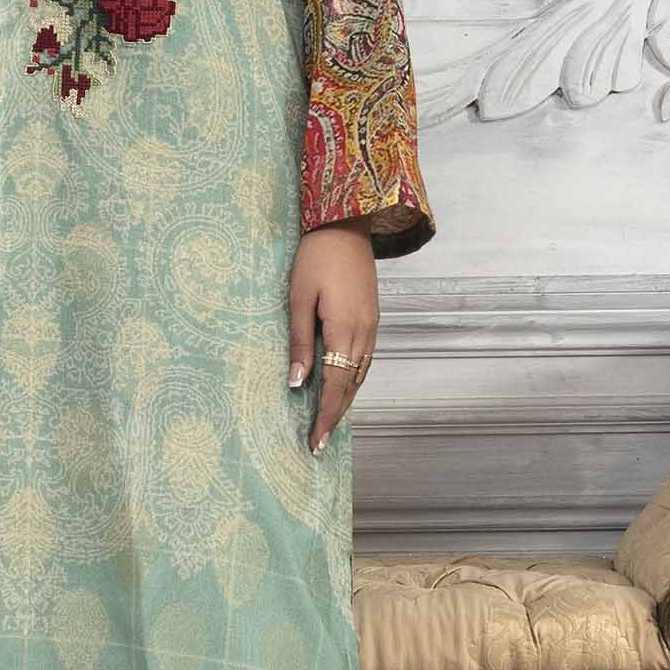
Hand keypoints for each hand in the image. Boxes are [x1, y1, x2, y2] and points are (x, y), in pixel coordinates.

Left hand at [288, 221, 376, 452]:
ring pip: (360, 375)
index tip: (315, 441)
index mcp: (344, 330)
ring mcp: (371, 326)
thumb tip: (298, 383)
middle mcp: (364, 333)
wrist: (346, 226)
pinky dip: (353, 380)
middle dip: (335, 416)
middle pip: (351, 386)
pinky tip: (342, 387)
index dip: (326, 416)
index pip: (335, 386)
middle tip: (319, 443)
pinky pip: (364, 360)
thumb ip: (299, 342)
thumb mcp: (298, 299)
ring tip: (329, 422)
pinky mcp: (371, 318)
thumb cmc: (315, 259)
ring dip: (345, 400)